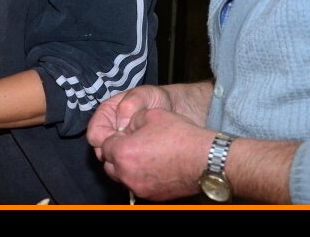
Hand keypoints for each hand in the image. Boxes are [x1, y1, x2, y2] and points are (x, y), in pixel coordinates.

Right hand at [88, 85, 173, 155]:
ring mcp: (118, 142)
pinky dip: (132, 162)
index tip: (123, 140)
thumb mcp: (142, 95)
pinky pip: (124, 162)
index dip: (105, 140)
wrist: (171, 107)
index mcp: (105, 114)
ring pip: (111, 158)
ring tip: (141, 152)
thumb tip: (120, 126)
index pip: (94, 134)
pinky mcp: (129, 152)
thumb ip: (129, 106)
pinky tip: (144, 157)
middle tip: (133, 149)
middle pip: (99, 149)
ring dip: (123, 158)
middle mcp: (108, 129)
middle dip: (113, 152)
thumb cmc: (154, 98)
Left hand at [93, 105, 211, 201]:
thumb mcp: (152, 114)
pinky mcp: (152, 196)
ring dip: (127, 166)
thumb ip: (131, 120)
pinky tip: (153, 165)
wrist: (204, 158)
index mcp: (123, 152)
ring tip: (143, 154)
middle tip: (132, 142)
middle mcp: (127, 174)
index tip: (124, 132)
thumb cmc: (180, 135)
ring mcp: (139, 187)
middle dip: (117, 153)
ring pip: (122, 177)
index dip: (114, 136)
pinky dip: (140, 176)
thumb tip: (125, 127)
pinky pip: (137, 185)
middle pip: (110, 164)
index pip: (104, 145)